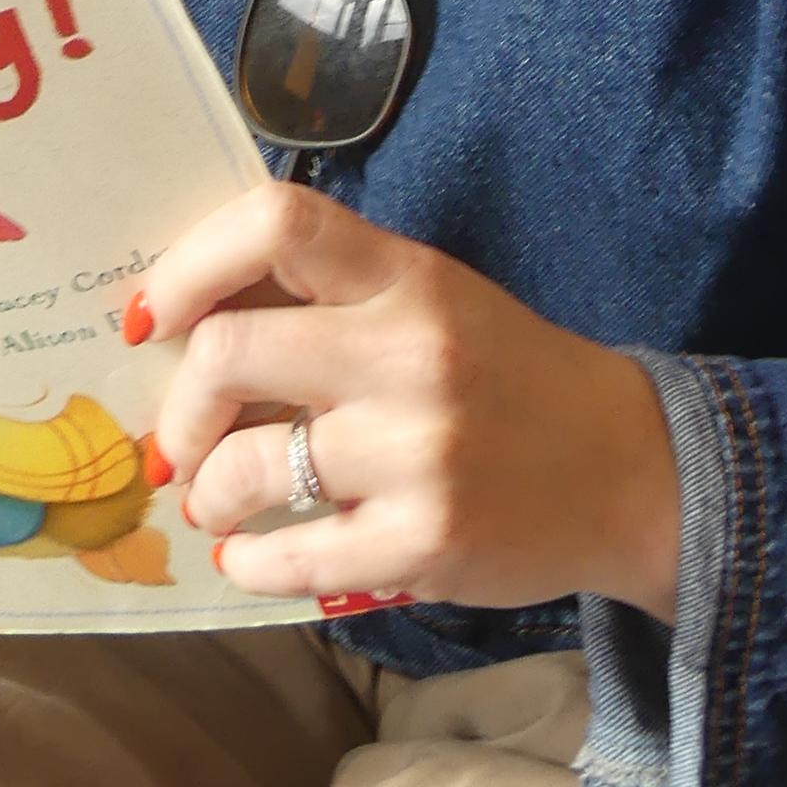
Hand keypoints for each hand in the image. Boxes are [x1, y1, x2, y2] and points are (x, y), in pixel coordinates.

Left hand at [141, 184, 682, 618]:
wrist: (631, 472)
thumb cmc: (506, 377)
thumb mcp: (430, 302)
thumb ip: (328, 297)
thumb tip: (184, 320)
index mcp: (409, 277)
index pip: (276, 223)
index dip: (189, 266)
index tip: (155, 320)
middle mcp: (411, 355)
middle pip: (230, 354)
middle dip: (180, 409)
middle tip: (178, 439)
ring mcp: (419, 454)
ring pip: (245, 469)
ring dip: (206, 492)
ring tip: (214, 500)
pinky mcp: (425, 544)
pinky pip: (290, 557)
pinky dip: (248, 562)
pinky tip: (250, 554)